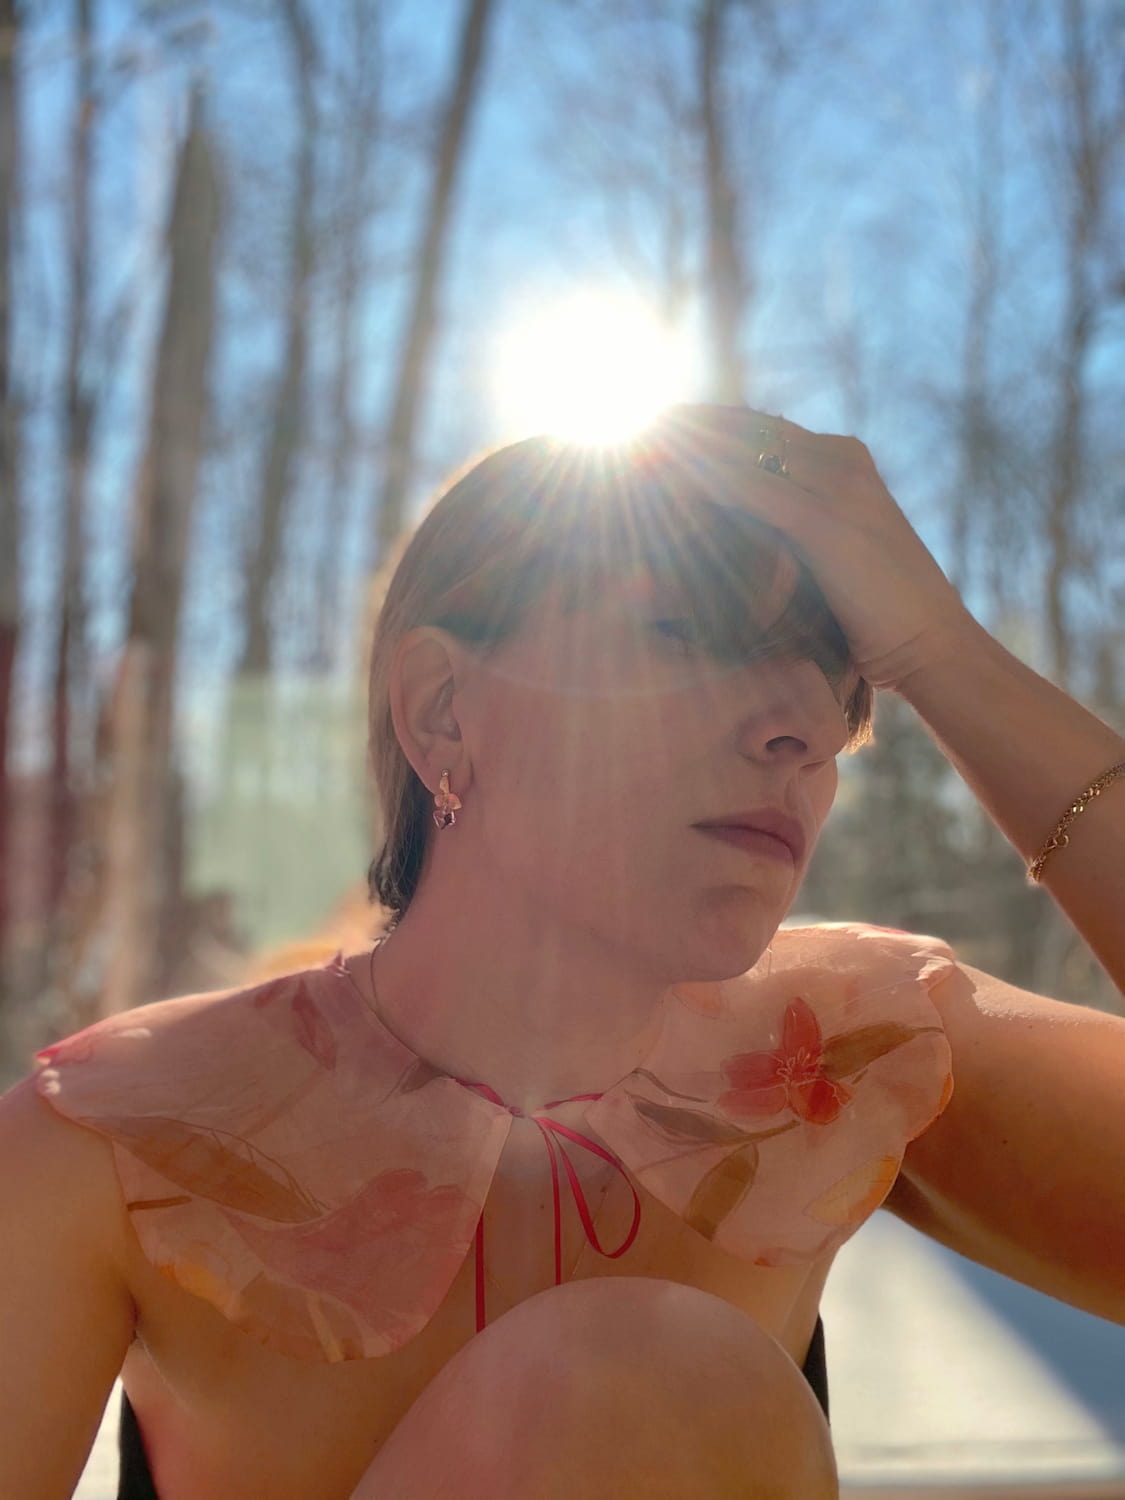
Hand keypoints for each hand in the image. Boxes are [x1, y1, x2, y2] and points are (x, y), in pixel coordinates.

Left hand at [650, 404, 978, 691]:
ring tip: (627, 443)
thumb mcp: (832, 557)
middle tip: (628, 426)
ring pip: (743, 447)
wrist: (933, 644)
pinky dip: (700, 477)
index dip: (705, 424)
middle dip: (684, 424)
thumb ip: (793, 531)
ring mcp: (836, 486)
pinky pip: (748, 487)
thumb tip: (739, 535)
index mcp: (844, 461)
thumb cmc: (880, 616)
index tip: (654, 428)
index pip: (761, 426)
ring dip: (682, 444)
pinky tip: (657, 475)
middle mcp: (841, 460)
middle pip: (746, 425)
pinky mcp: (825, 521)